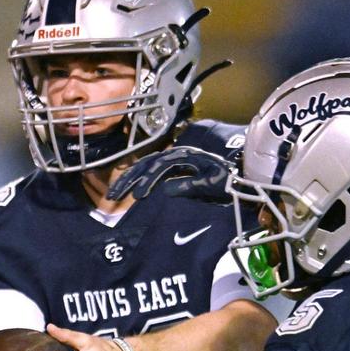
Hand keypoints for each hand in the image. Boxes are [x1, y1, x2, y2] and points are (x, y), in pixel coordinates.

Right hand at [107, 146, 237, 202]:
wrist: (236, 175)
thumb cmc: (226, 180)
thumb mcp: (211, 184)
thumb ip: (190, 185)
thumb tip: (165, 190)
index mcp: (184, 156)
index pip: (159, 167)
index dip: (147, 181)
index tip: (138, 196)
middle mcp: (175, 154)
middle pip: (145, 164)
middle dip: (128, 179)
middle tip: (113, 196)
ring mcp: (172, 159)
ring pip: (144, 166)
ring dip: (128, 179)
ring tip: (113, 194)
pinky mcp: (171, 167)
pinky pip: (149, 171)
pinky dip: (137, 178)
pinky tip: (128, 188)